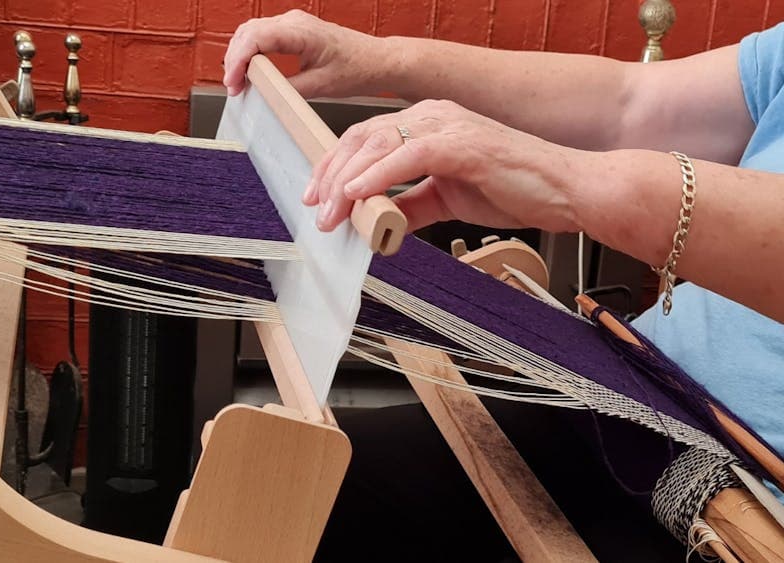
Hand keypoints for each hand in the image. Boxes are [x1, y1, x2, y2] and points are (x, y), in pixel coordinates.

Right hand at [223, 10, 387, 97]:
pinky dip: (249, 52)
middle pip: (248, 32)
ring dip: (239, 55)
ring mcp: (292, 23)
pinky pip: (261, 35)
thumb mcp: (320, 86)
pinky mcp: (292, 30)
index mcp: (303, 32)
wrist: (375, 61)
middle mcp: (294, 21)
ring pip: (251, 32)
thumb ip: (288, 89)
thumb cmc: (356, 69)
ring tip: (237, 82)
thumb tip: (262, 95)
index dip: (239, 60)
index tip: (233, 83)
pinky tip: (248, 71)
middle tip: (233, 87)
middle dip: (234, 59)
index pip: (257, 37)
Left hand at [306, 99, 588, 234]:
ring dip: (347, 181)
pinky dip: (378, 174)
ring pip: (378, 144)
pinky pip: (408, 155)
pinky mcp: (462, 143)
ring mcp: (447, 126)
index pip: (366, 139)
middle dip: (331, 174)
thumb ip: (410, 205)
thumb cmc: (517, 188)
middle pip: (363, 137)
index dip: (336, 166)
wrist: (565, 191)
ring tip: (331, 211)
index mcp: (428, 125)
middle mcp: (432, 117)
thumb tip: (377, 222)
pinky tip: (358, 193)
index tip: (318, 196)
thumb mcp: (446, 199)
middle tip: (316, 208)